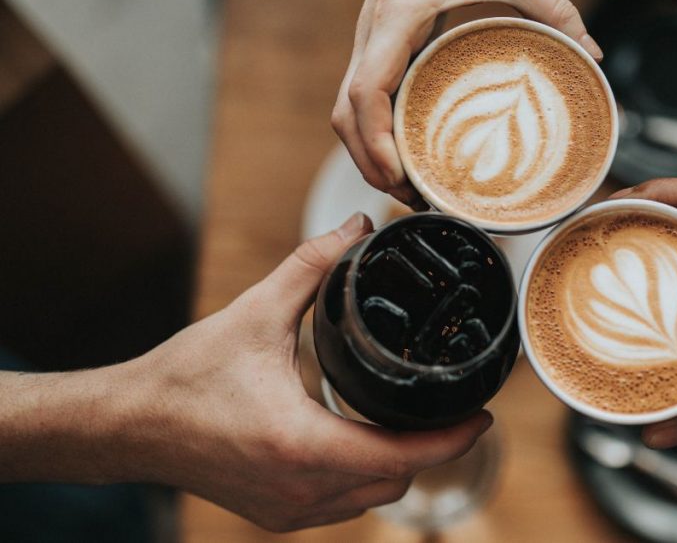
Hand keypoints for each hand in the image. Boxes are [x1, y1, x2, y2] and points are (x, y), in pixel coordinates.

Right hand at [115, 213, 491, 531]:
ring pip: (371, 498)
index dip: (453, 438)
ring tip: (409, 420)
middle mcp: (302, 489)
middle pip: (397, 480)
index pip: (404, 455)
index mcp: (304, 444)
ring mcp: (289, 509)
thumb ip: (311, 267)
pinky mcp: (276, 514)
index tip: (482, 414)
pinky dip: (361, 477)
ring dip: (396, 464)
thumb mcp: (254, 314)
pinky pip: (342, 504)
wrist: (128, 427)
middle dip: (430, 449)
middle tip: (448, 408)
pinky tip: (359, 441)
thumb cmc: (185, 377)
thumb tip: (353, 228)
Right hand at [331, 0, 602, 207]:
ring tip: (408, 189)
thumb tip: (591, 53)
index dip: (376, 141)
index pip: (366, 90)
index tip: (400, 176)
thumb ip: (553, 9)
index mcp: (398, 16)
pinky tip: (405, 155)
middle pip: (346, 113)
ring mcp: (370, 40)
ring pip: (345, 110)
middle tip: (410, 197)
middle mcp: (373, 31)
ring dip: (368, 154)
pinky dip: (375, 134)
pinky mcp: (378, 47)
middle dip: (370, 163)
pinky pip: (361, 100)